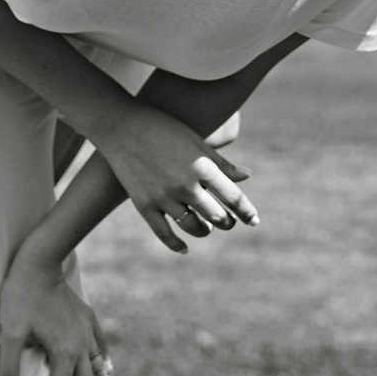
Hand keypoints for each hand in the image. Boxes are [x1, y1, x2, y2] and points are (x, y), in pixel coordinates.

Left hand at [0, 253, 119, 375]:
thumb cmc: (21, 295)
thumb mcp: (10, 331)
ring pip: (99, 370)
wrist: (41, 261)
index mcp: (62, 353)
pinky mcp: (88, 319)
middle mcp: (80, 347)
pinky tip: (107, 370)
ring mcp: (87, 332)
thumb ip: (9, 365)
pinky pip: (100, 347)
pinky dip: (104, 363)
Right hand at [89, 102, 258, 251]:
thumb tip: (247, 176)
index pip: (233, 197)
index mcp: (202, 167)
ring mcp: (164, 197)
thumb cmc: (164, 128)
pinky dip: (177, 244)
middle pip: (216, 215)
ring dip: (205, 230)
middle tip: (229, 222)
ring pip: (193, 226)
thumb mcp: (197, 141)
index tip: (254, 221)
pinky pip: (164, 233)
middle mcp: (185, 185)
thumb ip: (221, 163)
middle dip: (227, 221)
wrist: (122, 127)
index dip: (246, 211)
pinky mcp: (144, 205)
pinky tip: (185, 248)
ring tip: (208, 227)